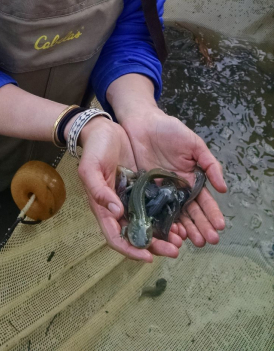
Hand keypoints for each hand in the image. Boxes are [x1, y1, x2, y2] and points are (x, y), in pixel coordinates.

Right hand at [76, 118, 182, 261]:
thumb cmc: (94, 149)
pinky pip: (156, 207)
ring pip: (149, 225)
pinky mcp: (143, 188)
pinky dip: (167, 217)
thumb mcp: (90, 168)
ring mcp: (132, 199)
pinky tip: (181, 220)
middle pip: (136, 236)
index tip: (148, 257)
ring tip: (182, 239)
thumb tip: (116, 211)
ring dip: (164, 235)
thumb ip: (99, 190)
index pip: (115, 237)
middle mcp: (118, 208)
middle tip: (175, 250)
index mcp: (103, 208)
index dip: (131, 250)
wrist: (103, 129)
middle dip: (155, 247)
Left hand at [119, 107, 226, 247]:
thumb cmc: (169, 130)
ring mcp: (161, 192)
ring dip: (185, 229)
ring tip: (193, 242)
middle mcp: (177, 189)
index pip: (203, 200)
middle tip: (209, 241)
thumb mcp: (194, 144)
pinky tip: (170, 233)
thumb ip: (209, 164)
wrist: (142, 122)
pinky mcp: (144, 191)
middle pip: (191, 212)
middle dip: (201, 226)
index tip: (220, 227)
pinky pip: (154, 209)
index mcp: (191, 178)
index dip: (212, 214)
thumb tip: (223, 189)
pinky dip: (162, 222)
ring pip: (174, 215)